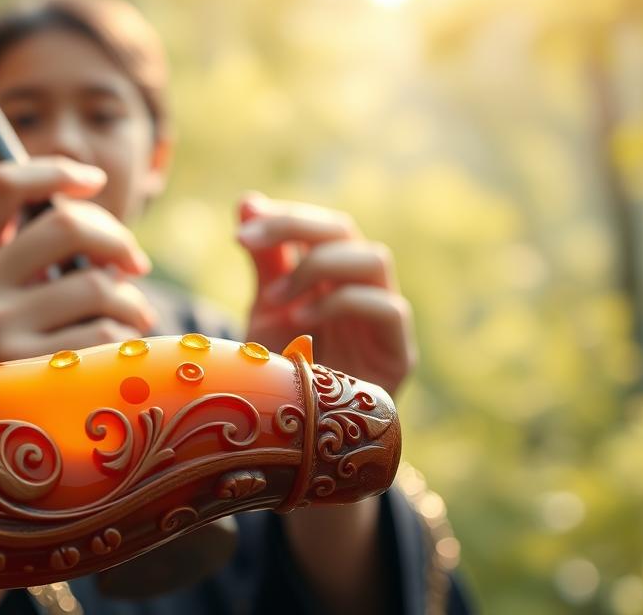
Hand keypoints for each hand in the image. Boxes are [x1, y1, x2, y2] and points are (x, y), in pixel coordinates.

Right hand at [0, 158, 156, 376]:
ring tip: (130, 318)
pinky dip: (125, 340)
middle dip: (116, 240)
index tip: (93, 179)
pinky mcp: (26, 373)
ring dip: (130, 300)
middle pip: (65, 225)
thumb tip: (92, 221)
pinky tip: (118, 355)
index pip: (3, 184)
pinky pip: (104, 338)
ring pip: (96, 286)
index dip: (56, 171)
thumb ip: (11, 257)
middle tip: (133, 264)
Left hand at [235, 192, 415, 395]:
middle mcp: (363, 290)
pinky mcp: (400, 354)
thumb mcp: (267, 312)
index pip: (322, 227)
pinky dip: (341, 304)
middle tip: (247, 242)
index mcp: (334, 276)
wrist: (298, 441)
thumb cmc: (284, 375)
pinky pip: (388, 309)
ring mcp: (385, 321)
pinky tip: (301, 321)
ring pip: (375, 259)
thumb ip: (265, 260)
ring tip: (276, 297)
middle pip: (346, 232)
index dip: (285, 218)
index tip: (242, 227)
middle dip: (295, 228)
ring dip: (318, 266)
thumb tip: (248, 200)